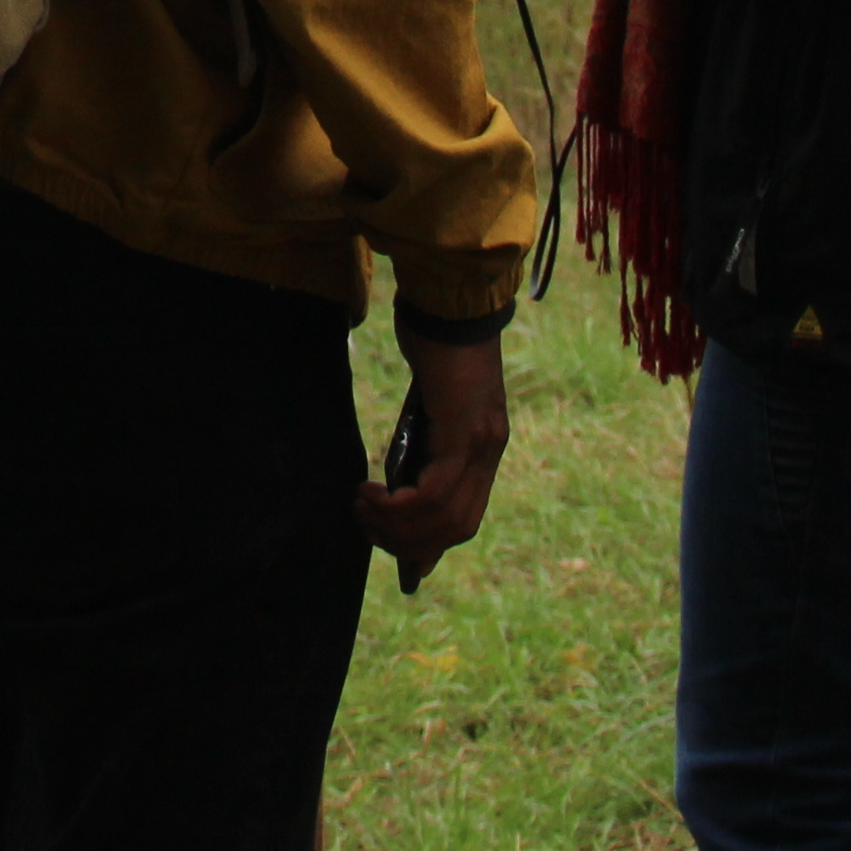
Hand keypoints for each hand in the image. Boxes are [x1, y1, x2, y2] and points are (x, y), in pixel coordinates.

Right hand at [352, 337, 508, 589]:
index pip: (465, 515)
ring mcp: (481, 444)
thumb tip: (399, 483)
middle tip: (368, 530)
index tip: (397, 552)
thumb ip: (424, 440)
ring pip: (444, 517)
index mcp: (484, 444)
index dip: (430, 542)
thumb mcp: (429, 401)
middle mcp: (490, 450)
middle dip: (408, 543)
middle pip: (457, 528)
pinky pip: (435, 492)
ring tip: (360, 510)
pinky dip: (399, 505)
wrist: (450, 299)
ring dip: (397, 527)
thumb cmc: (435, 340)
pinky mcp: (465, 432)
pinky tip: (369, 493)